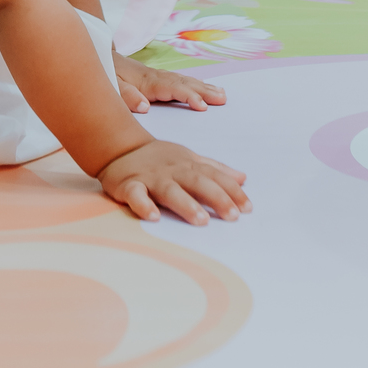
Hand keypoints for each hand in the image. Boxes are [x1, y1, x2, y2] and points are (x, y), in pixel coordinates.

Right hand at [98, 139, 250, 224]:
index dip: (232, 191)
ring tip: (201, 219)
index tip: (248, 207)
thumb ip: (215, 169)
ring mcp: (151, 178)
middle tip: (233, 216)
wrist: (119, 148)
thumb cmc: (159, 158)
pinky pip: (136, 195)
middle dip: (216, 197)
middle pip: (197, 182)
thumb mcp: (189, 158)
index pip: (214, 176)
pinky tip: (153, 217)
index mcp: (188, 164)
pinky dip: (143, 205)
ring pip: (170, 190)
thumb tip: (243, 178)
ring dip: (186, 204)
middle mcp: (173, 170)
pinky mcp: (130, 186)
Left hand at [114, 51, 225, 114]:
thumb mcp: (111, 86)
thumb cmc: (106, 74)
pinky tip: (205, 87)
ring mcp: (158, 76)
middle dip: (204, 91)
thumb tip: (145, 107)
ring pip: (185, 80)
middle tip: (223, 99)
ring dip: (204, 87)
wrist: (98, 56)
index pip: (172, 88)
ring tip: (222, 95)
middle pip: (184, 83)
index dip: (188, 96)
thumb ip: (126, 96)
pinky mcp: (156, 78)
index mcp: (147, 81)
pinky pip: (180, 80)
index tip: (202, 106)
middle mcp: (156, 77)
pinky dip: (195, 84)